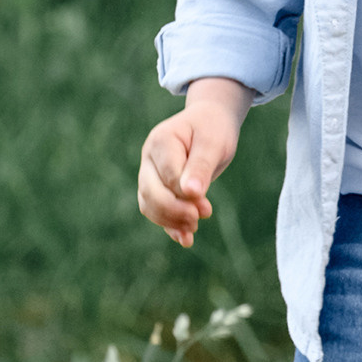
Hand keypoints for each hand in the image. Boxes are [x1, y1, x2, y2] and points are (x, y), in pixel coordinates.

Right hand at [138, 80, 248, 246]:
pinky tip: (185, 239)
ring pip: (148, 204)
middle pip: (150, 192)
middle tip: (200, 218)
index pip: (168, 175)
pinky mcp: (155, 186)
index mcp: (161, 140)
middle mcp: (149, 157)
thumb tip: (190, 194)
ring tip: (194, 228)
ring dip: (170, 220)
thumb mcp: (213, 144)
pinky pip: (155, 210)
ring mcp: (149, 172)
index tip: (206, 208)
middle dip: (174, 211)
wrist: (209, 123)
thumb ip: (200, 167)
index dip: (185, 195)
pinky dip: (168, 225)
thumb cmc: (212, 130)